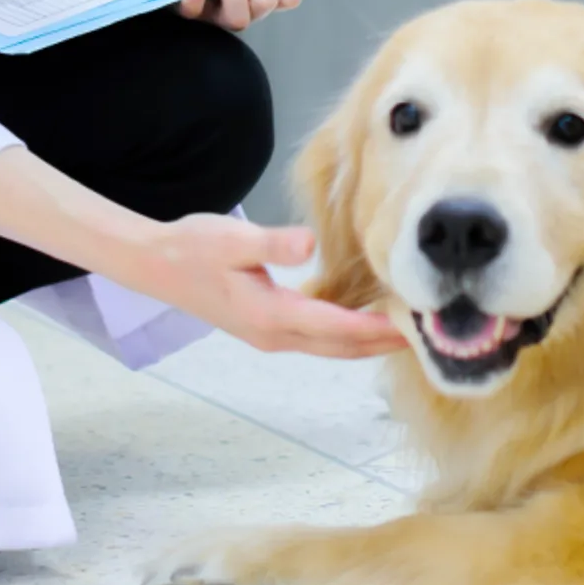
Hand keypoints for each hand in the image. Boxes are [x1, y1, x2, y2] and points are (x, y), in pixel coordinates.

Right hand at [0, 149, 402, 359]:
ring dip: (369, 342)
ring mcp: (271, 335)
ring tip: (409, 329)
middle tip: (430, 333)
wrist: (154, 265)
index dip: (379, 330)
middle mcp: (276, 334)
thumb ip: (270, 243)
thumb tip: (305, 244)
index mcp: (272, 316)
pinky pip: (318, 338)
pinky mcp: (267, 327)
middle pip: (343, 346)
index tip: (416, 325)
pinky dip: (347, 334)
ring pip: (332, 346)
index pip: (339, 328)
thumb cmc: (190, 247)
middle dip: (385, 342)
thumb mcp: (229, 238)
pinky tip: (367, 321)